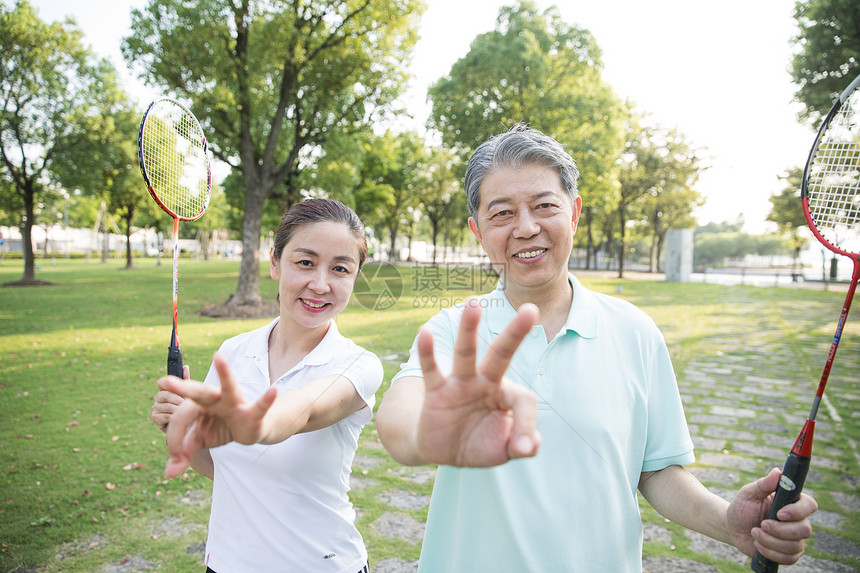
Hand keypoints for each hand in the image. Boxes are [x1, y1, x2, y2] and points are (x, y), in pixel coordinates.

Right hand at [152, 364, 189, 431]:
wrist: (191, 428)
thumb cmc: (191, 409)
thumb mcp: (190, 395)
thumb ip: (186, 381)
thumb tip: (186, 366)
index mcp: (166, 390)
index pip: (162, 383)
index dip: (167, 383)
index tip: (176, 385)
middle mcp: (158, 398)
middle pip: (165, 394)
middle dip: (179, 399)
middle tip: (188, 404)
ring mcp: (155, 408)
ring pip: (166, 406)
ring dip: (178, 410)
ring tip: (187, 413)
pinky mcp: (155, 418)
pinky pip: (164, 415)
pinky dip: (174, 418)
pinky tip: (180, 420)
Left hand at [162, 354, 276, 477]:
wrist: (251, 430)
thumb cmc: (221, 428)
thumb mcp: (200, 440)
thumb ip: (183, 454)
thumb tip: (169, 474)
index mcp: (199, 404)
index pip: (182, 418)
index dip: (175, 438)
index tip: (176, 457)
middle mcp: (215, 399)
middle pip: (197, 392)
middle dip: (181, 387)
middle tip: (164, 381)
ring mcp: (234, 404)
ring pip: (228, 388)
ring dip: (224, 373)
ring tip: (219, 357)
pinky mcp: (251, 413)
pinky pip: (259, 406)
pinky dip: (266, 400)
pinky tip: (273, 391)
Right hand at [416, 298, 540, 466]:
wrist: (443, 450)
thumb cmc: (480, 443)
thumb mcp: (505, 447)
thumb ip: (524, 443)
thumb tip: (531, 445)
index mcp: (506, 394)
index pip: (523, 400)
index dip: (526, 424)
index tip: (523, 448)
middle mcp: (484, 382)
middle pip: (500, 354)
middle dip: (515, 333)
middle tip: (531, 309)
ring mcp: (460, 384)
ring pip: (465, 353)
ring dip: (469, 329)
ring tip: (473, 304)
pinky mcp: (436, 392)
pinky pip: (432, 370)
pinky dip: (427, 352)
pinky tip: (425, 332)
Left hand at [727, 467, 816, 563]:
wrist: (733, 528)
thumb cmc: (743, 507)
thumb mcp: (749, 493)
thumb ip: (764, 484)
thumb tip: (778, 472)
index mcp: (791, 502)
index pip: (810, 505)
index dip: (798, 511)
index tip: (779, 513)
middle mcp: (798, 520)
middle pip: (805, 529)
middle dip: (780, 530)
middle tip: (761, 524)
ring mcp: (795, 539)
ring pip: (795, 546)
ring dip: (770, 541)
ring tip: (754, 533)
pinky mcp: (789, 554)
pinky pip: (788, 559)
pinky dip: (770, 552)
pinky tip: (757, 545)